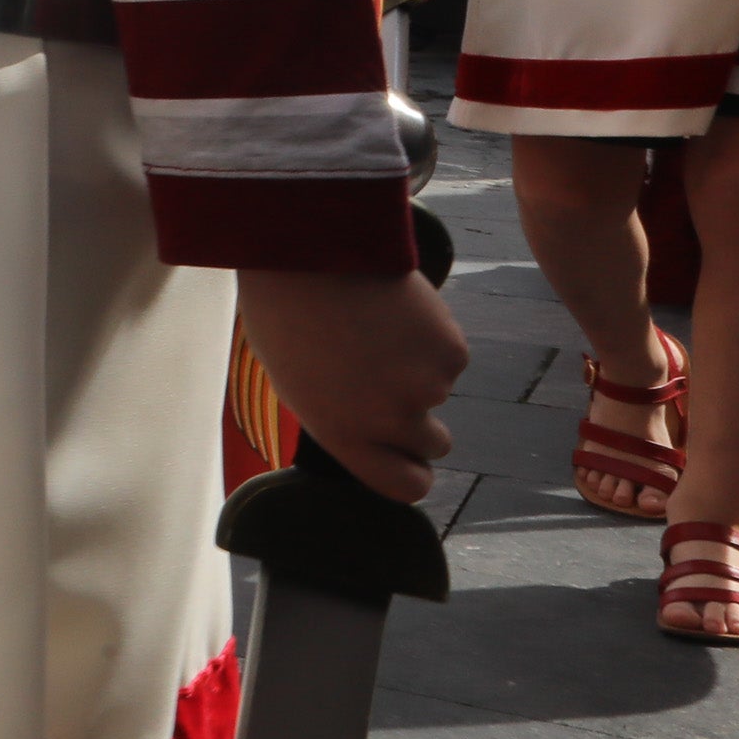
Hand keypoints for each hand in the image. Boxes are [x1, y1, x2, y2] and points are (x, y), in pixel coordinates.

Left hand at [233, 267, 468, 502]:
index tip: (414, 462)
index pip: (404, 487)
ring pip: (439, 389)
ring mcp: (427, 387)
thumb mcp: (296, 382)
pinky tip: (395, 310)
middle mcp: (390, 422)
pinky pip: (449, 354)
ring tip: (375, 328)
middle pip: (434, 444)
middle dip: (422, 421)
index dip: (414, 475)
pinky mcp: (451, 351)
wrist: (308, 252)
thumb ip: (340, 416)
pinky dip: (430, 336)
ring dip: (418, 367)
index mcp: (343, 436)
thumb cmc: (286, 314)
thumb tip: (372, 429)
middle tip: (394, 380)